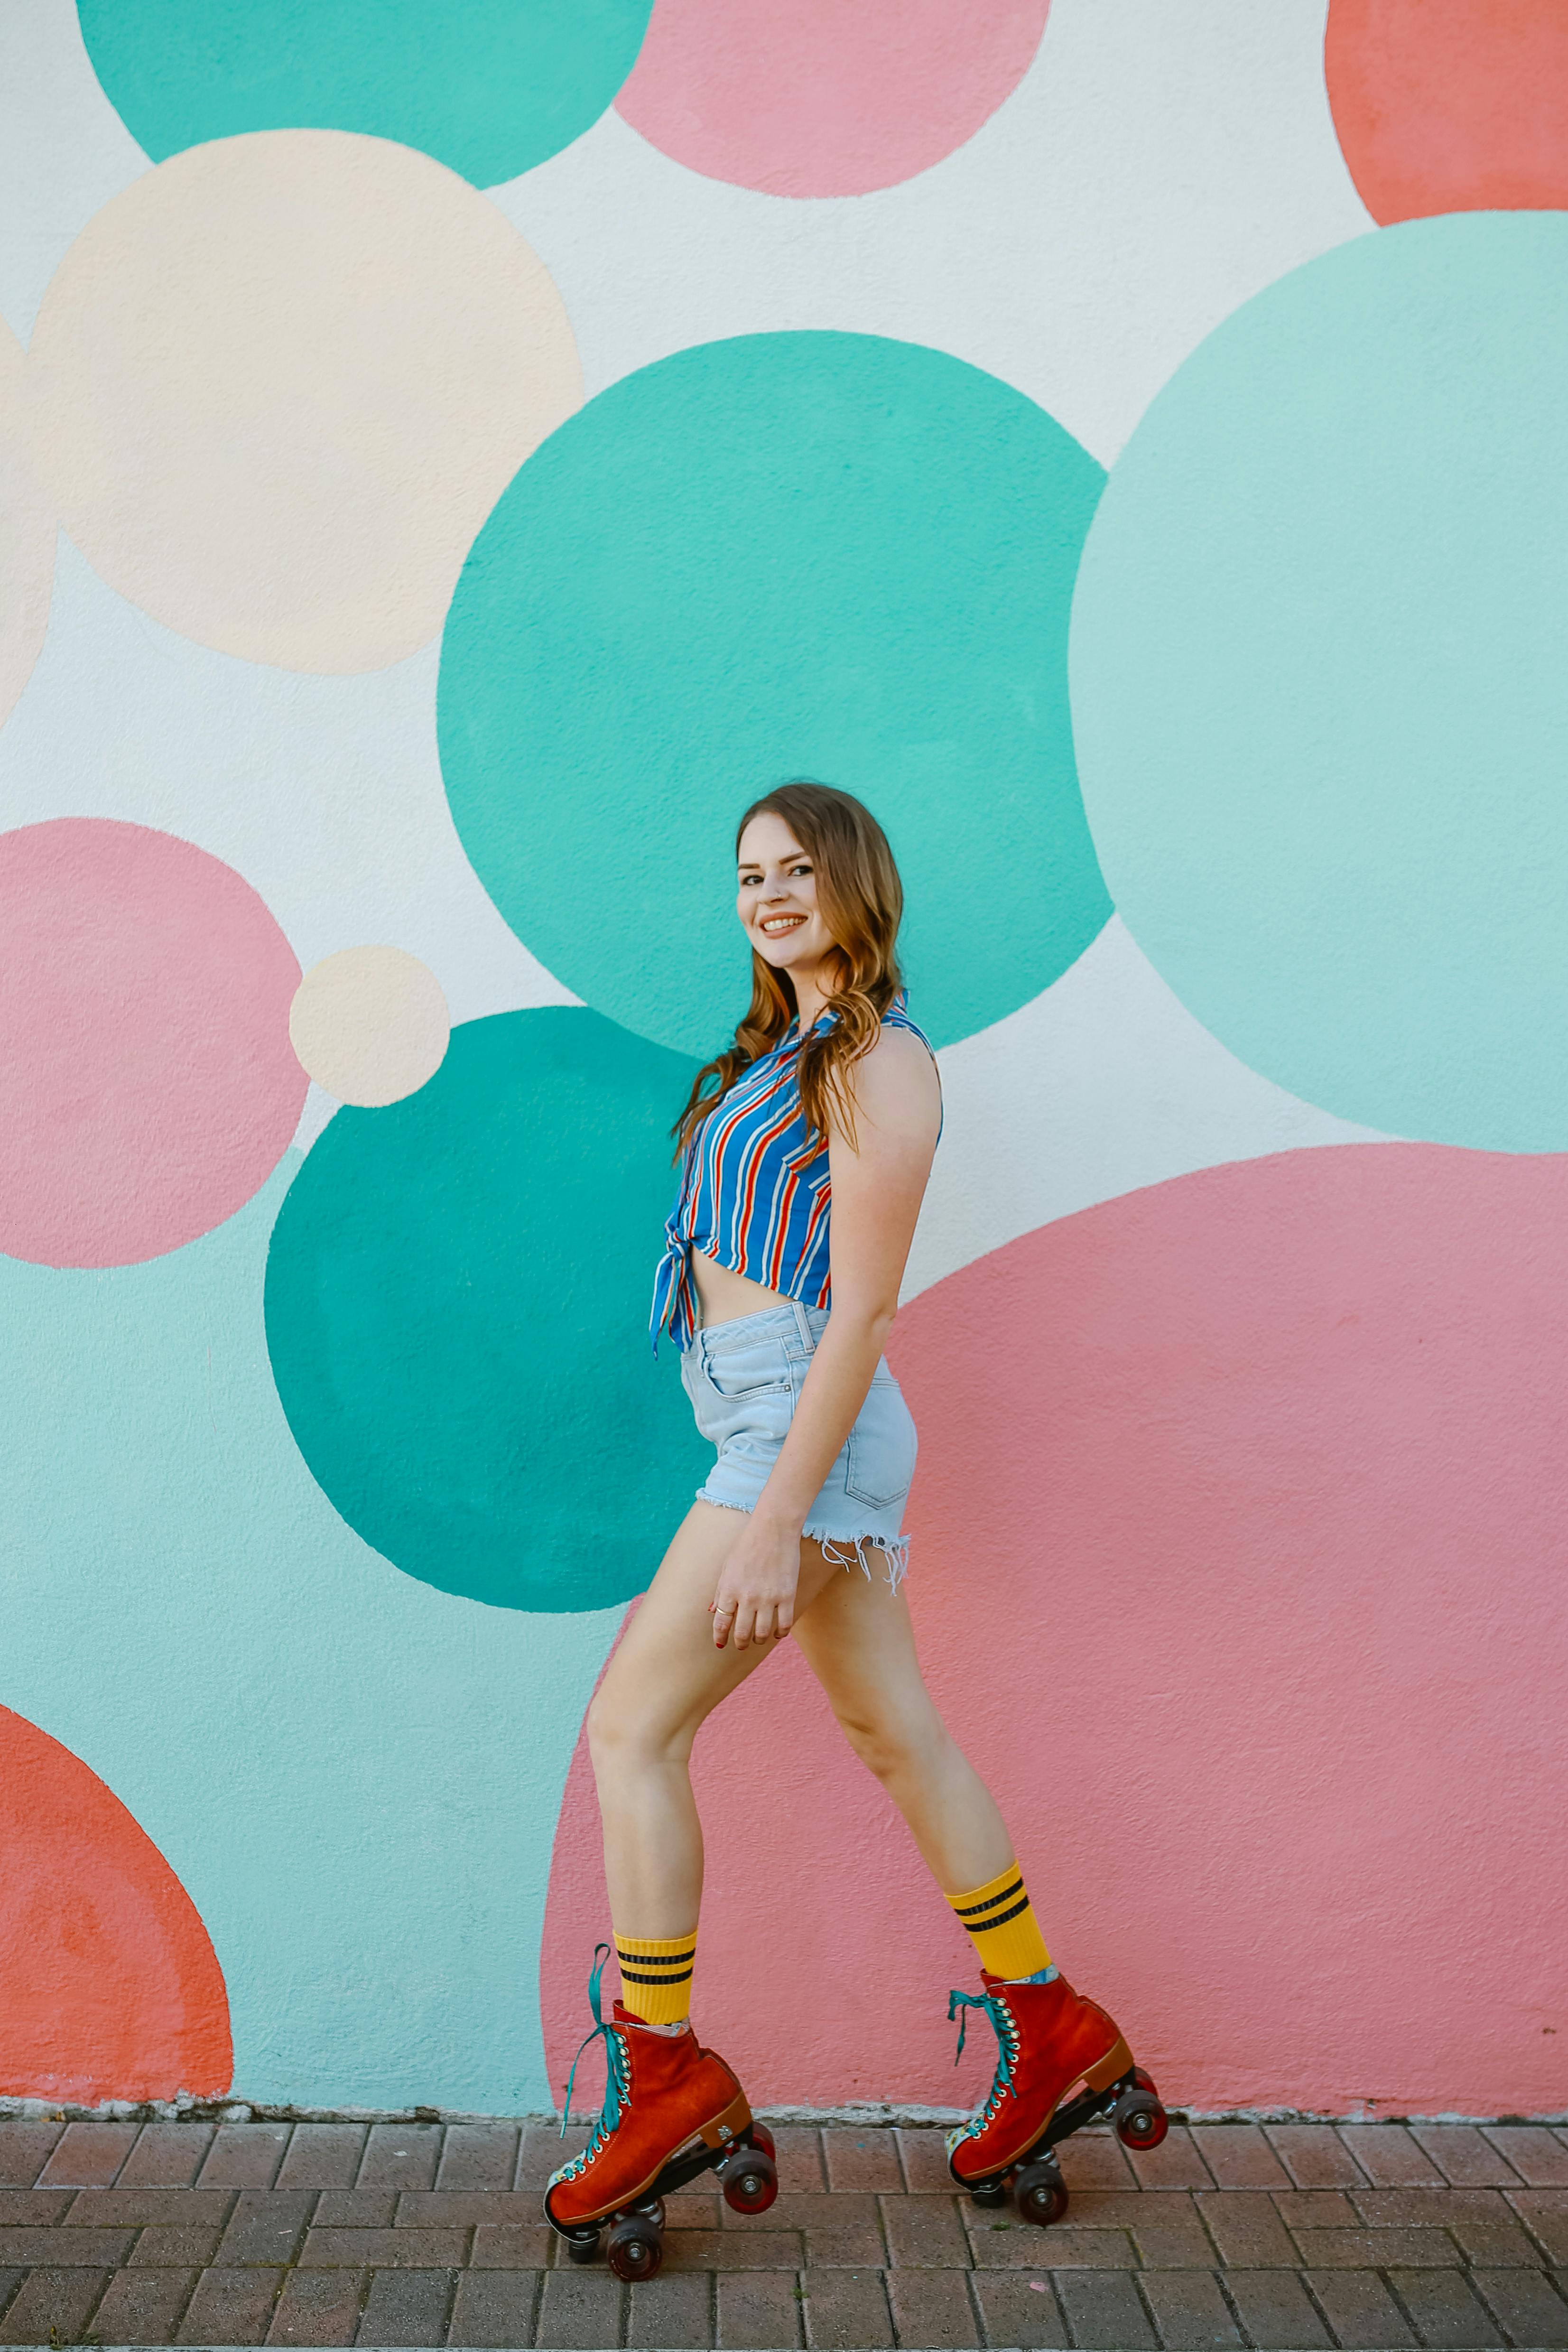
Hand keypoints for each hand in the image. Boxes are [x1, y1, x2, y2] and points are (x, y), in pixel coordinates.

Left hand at [710, 1513, 801, 1649]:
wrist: (773, 1529)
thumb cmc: (747, 1545)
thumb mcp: (727, 1566)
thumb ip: (720, 1591)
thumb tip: (712, 1611)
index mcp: (729, 1589)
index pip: (721, 1623)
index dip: (719, 1637)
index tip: (720, 1644)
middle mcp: (747, 1597)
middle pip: (742, 1633)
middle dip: (740, 1643)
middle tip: (741, 1644)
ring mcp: (768, 1598)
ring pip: (763, 1633)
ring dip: (759, 1640)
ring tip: (759, 1638)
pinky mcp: (787, 1596)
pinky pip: (784, 1624)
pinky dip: (780, 1633)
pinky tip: (778, 1632)